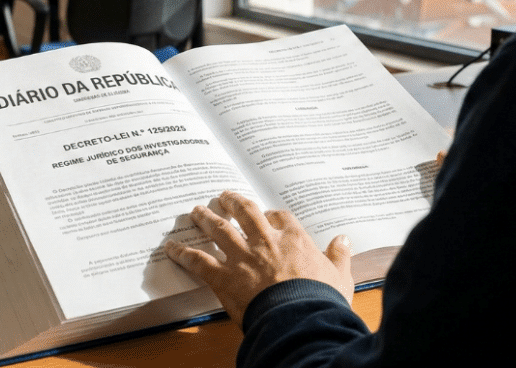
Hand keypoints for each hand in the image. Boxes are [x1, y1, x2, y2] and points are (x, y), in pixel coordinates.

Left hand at [164, 191, 353, 326]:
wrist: (299, 318)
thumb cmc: (321, 300)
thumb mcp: (340, 276)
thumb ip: (339, 256)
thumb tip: (344, 240)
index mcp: (294, 240)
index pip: (280, 218)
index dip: (271, 214)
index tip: (265, 214)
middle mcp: (265, 242)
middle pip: (245, 214)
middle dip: (233, 202)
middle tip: (223, 196)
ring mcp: (243, 258)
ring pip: (220, 230)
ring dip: (206, 218)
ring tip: (196, 211)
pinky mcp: (225, 277)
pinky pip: (199, 261)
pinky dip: (183, 253)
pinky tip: (171, 248)